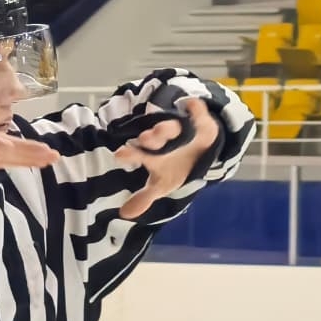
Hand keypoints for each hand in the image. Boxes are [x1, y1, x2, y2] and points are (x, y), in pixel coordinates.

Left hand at [114, 98, 220, 220]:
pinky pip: (198, 112)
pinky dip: (196, 110)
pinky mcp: (199, 120)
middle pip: (154, 137)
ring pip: (172, 126)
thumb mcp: (162, 184)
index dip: (130, 154)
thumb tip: (124, 215)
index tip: (119, 155)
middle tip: (145, 138)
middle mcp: (162, 139)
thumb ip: (144, 197)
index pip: (138, 153)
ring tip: (166, 128)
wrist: (200, 149)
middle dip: (151, 138)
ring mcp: (180, 128)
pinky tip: (193, 105)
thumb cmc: (175, 166)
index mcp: (152, 154)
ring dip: (168, 127)